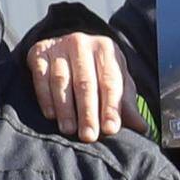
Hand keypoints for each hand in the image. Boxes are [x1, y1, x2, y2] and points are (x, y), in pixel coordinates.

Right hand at [24, 18, 136, 136]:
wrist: (66, 46)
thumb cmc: (96, 70)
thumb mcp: (115, 81)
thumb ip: (126, 104)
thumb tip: (141, 128)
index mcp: (107, 49)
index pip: (110, 82)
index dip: (111, 107)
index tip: (110, 129)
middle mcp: (82, 44)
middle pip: (85, 82)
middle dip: (88, 112)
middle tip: (89, 136)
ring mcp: (59, 46)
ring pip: (62, 80)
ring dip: (65, 108)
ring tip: (69, 130)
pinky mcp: (38, 52)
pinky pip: (41, 78)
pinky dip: (46, 98)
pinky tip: (51, 115)